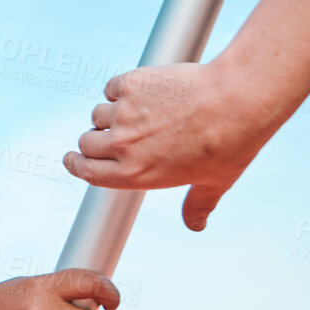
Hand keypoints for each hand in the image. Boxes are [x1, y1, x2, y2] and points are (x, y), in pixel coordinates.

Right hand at [63, 58, 274, 230]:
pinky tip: (145, 92)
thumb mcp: (214, 183)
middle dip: (95, 140)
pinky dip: (122, 90)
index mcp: (137, 173)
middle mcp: (124, 145)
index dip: (75, 165)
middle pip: (86, 141)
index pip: (87, 172)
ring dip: (110, 114)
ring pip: (98, 113)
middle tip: (113, 136)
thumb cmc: (229, 144)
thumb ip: (197, 205)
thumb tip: (195, 224)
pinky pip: (112, 89)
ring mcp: (124, 112)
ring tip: (139, 113)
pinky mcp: (130, 85)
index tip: (72, 158)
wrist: (237, 100)